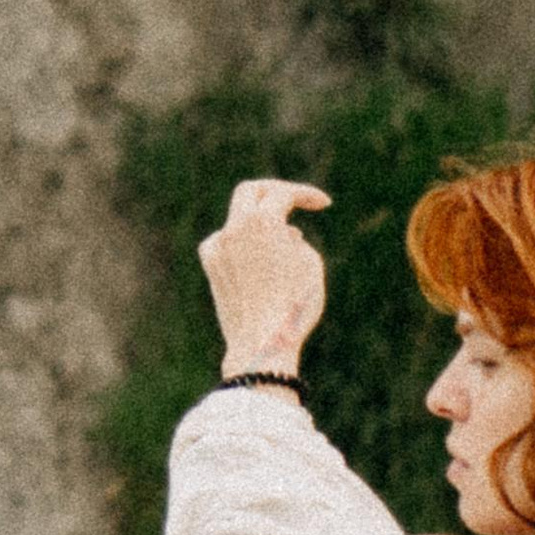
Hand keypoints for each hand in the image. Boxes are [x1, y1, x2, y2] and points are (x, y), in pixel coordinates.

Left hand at [198, 176, 330, 374]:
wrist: (260, 343)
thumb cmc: (294, 304)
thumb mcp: (310, 264)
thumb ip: (295, 239)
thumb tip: (283, 234)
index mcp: (262, 221)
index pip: (283, 193)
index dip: (306, 194)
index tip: (324, 205)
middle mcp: (234, 227)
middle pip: (250, 191)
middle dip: (274, 192)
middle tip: (294, 201)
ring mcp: (218, 246)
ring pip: (239, 219)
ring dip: (261, 224)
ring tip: (284, 245)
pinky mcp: (210, 265)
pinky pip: (226, 242)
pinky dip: (243, 244)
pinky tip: (258, 261)